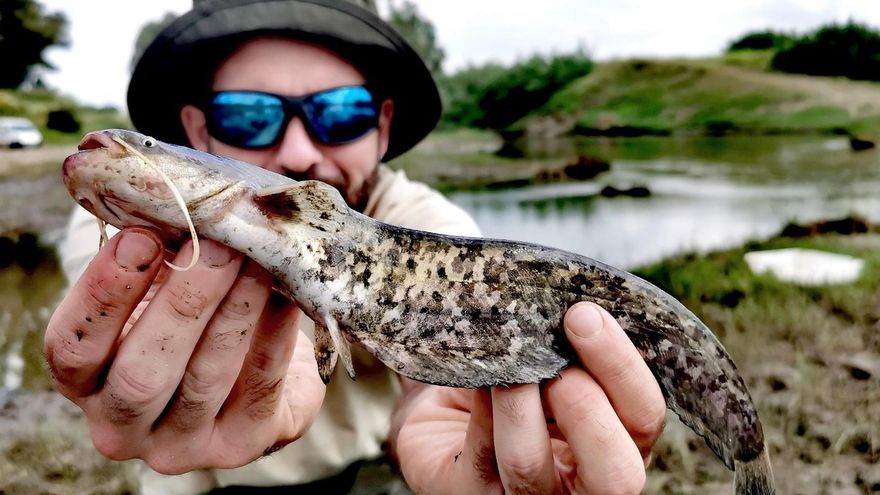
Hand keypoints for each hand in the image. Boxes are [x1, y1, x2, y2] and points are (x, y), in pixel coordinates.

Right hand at [43, 227, 325, 473]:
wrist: (253, 361)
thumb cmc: (192, 315)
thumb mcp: (160, 290)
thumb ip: (157, 260)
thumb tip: (179, 205)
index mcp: (87, 385)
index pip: (74, 348)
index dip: (104, 294)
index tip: (140, 236)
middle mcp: (125, 427)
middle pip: (141, 373)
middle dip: (182, 302)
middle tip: (217, 242)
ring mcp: (183, 445)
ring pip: (205, 380)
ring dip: (234, 311)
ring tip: (257, 258)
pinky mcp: (243, 444)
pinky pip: (262, 384)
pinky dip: (275, 333)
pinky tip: (286, 291)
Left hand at [389, 302, 665, 494]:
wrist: (438, 411)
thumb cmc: (506, 376)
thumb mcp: (543, 353)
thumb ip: (559, 340)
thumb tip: (551, 300)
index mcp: (616, 440)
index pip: (645, 415)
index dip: (622, 367)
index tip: (584, 314)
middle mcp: (583, 481)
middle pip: (619, 472)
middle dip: (588, 407)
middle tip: (556, 362)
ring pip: (532, 466)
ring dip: (518, 404)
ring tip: (507, 367)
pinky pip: (478, 456)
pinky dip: (478, 408)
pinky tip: (477, 375)